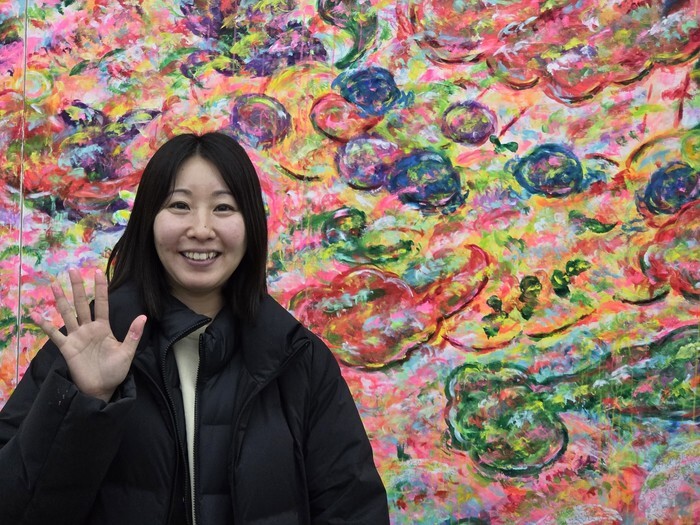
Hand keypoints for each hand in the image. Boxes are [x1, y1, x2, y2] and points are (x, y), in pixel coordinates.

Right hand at [32, 268, 146, 402]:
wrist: (101, 389)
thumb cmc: (115, 371)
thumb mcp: (127, 352)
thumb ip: (133, 335)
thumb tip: (143, 317)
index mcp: (104, 328)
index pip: (102, 304)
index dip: (100, 288)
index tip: (98, 272)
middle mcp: (89, 328)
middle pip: (82, 304)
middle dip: (77, 287)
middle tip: (72, 269)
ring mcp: (76, 337)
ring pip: (67, 314)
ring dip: (60, 300)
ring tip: (53, 284)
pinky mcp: (67, 348)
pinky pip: (54, 335)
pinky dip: (45, 325)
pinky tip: (36, 315)